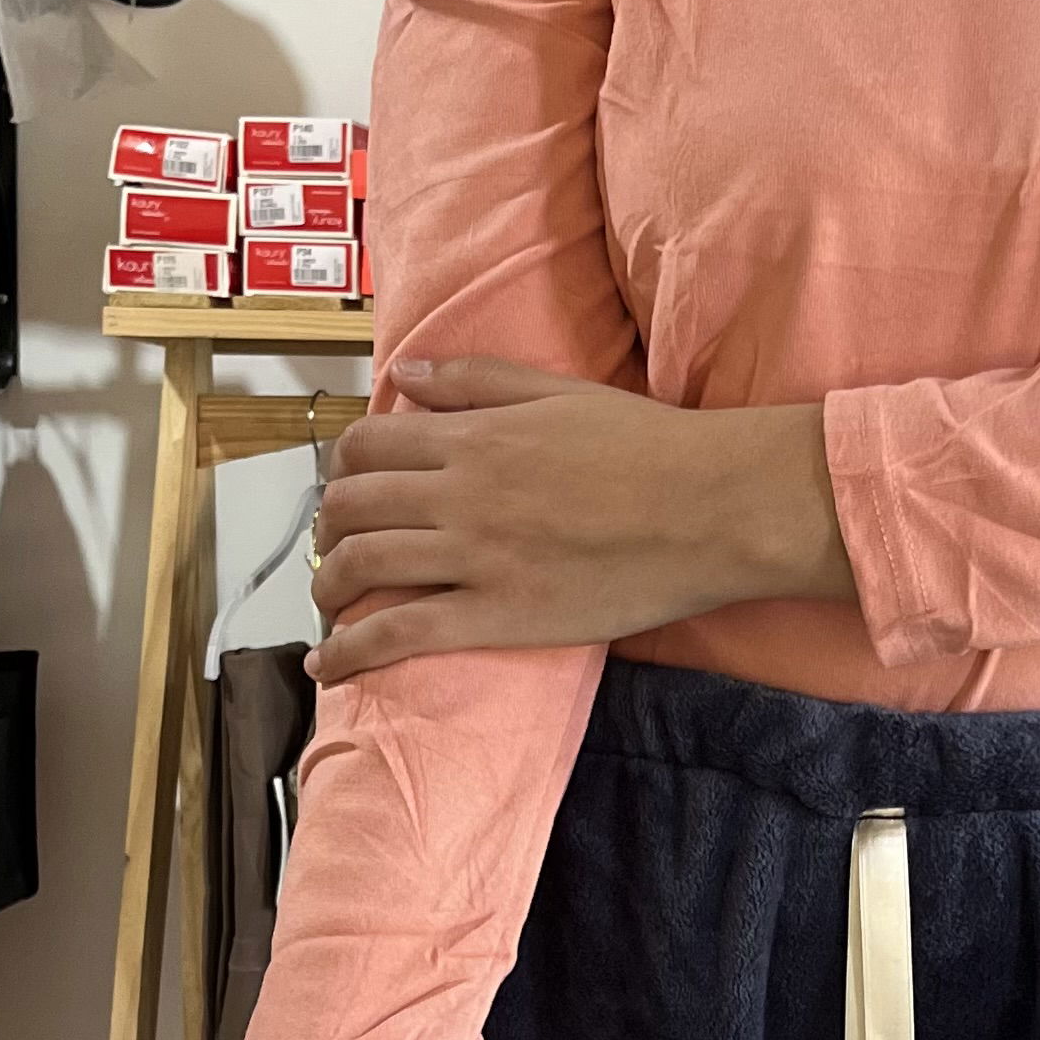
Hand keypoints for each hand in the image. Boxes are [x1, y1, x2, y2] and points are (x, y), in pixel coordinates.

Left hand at [307, 354, 854, 682]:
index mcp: (474, 436)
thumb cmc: (651, 448)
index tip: (346, 487)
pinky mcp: (497, 615)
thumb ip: (477, 381)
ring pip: (361, 567)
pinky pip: (399, 633)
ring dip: (327, 586)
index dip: (342, 467)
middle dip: (327, 529)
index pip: (367, 446)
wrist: (712, 508)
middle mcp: (460, 493)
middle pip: (351, 506)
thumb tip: (408, 376)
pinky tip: (328, 664)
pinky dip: (351, 651)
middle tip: (332, 548)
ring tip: (329, 600)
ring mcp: (474, 557)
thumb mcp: (560, 392)